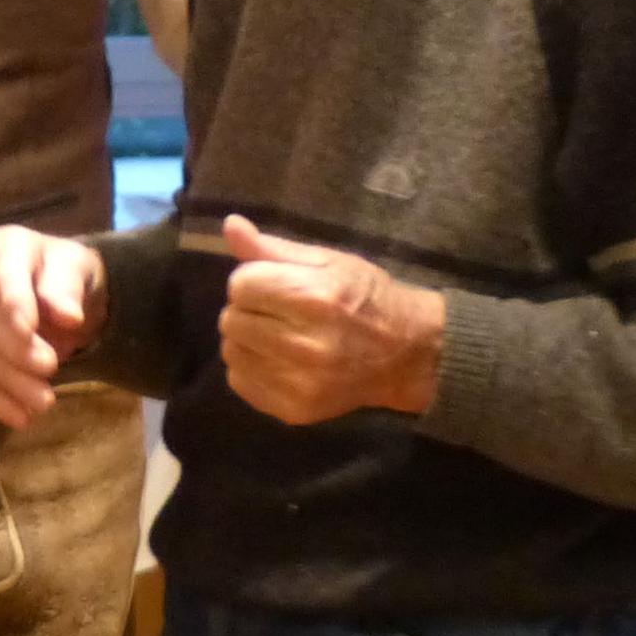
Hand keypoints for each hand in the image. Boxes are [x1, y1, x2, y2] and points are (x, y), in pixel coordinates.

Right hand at [0, 225, 101, 426]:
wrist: (64, 295)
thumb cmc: (70, 276)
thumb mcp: (79, 269)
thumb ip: (68, 287)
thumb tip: (67, 316)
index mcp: (3, 247)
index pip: (4, 280)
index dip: (16, 310)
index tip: (35, 334)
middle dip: (16, 351)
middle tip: (51, 369)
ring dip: (10, 382)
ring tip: (45, 402)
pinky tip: (22, 417)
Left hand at [217, 213, 446, 423]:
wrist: (405, 354)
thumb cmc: (365, 298)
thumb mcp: (327, 262)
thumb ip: (273, 248)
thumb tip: (231, 225)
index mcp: (313, 298)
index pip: (241, 285)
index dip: (254, 280)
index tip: (276, 284)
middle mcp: (304, 344)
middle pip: (232, 319)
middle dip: (249, 309)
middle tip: (279, 312)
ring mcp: (298, 382)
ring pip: (231, 351)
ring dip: (247, 339)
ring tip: (278, 335)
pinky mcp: (293, 410)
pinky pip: (240, 382)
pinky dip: (251, 367)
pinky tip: (279, 360)